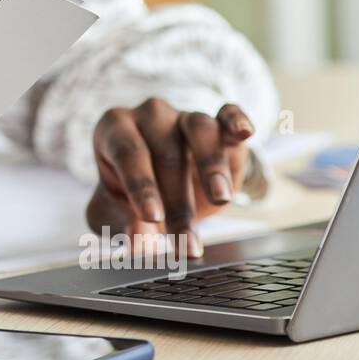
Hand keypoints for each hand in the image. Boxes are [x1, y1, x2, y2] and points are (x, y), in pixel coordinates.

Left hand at [85, 98, 260, 257]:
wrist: (159, 191)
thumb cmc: (131, 196)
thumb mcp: (120, 213)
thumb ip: (127, 225)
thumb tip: (140, 246)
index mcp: (114, 130)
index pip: (128, 153)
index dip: (141, 186)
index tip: (152, 217)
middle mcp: (148, 116)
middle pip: (165, 152)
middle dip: (178, 202)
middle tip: (187, 242)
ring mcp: (183, 115)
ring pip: (198, 129)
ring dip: (211, 166)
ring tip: (220, 199)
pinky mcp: (218, 122)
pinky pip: (228, 114)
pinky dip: (237, 120)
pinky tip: (245, 133)